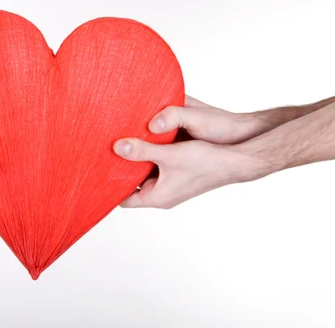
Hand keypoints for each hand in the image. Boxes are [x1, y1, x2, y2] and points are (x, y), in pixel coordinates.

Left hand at [113, 95, 257, 208]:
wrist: (239, 159)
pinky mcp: (178, 171)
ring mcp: (171, 183)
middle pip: (131, 183)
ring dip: (135, 158)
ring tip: (118, 141)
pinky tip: (141, 135)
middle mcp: (162, 193)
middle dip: (119, 168)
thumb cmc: (207, 162)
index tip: (95, 172)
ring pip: (144, 171)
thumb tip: (116, 147)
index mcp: (157, 197)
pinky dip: (148, 152)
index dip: (108, 187)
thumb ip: (142, 150)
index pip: (123, 198)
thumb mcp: (169, 155)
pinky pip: (156, 163)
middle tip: (103, 152)